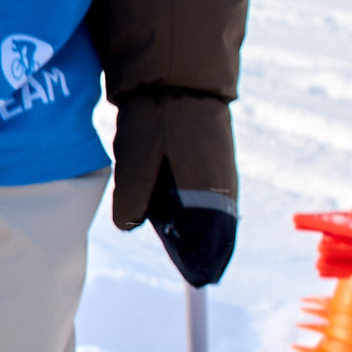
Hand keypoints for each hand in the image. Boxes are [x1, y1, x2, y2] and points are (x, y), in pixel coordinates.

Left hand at [109, 93, 237, 288]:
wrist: (178, 73)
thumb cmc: (156, 117)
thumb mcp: (136, 158)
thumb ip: (133, 197)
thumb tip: (128, 226)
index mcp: (207, 191)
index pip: (212, 239)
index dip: (204, 259)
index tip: (200, 278)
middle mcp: (222, 183)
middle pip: (218, 227)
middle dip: (206, 248)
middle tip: (198, 272)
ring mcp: (223, 168)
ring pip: (216, 210)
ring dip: (205, 228)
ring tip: (192, 248)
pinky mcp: (216, 155)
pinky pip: (214, 193)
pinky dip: (204, 208)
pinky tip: (187, 212)